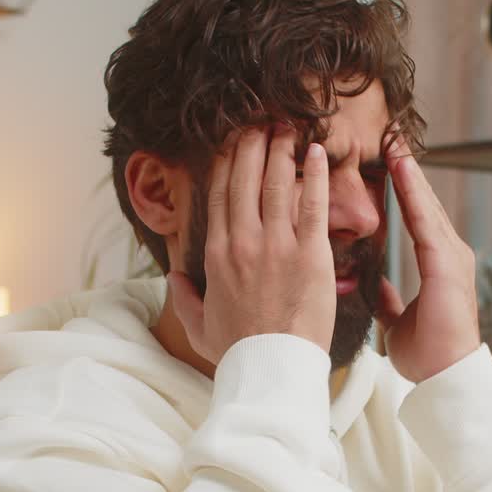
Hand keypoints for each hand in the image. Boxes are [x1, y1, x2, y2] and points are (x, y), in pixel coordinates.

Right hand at [166, 126, 335, 365]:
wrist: (271, 370)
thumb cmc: (238, 354)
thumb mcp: (199, 328)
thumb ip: (184, 299)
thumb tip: (173, 279)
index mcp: (217, 255)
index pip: (219, 195)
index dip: (226, 162)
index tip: (233, 141)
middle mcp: (244, 242)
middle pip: (246, 179)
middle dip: (253, 144)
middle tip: (262, 120)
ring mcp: (278, 246)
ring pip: (278, 184)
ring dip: (283, 149)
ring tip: (288, 126)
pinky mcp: (311, 256)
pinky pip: (314, 205)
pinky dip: (316, 175)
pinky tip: (318, 153)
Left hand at [373, 134, 480, 383]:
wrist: (446, 377)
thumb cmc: (427, 356)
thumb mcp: (397, 322)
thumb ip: (389, 300)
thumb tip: (377, 285)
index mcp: (439, 266)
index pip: (417, 218)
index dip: (403, 190)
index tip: (389, 163)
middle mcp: (450, 255)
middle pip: (423, 203)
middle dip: (407, 171)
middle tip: (391, 137)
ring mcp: (452, 257)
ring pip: (426, 205)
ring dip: (410, 173)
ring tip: (394, 142)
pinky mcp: (447, 265)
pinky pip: (426, 221)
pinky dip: (412, 194)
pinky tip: (400, 169)